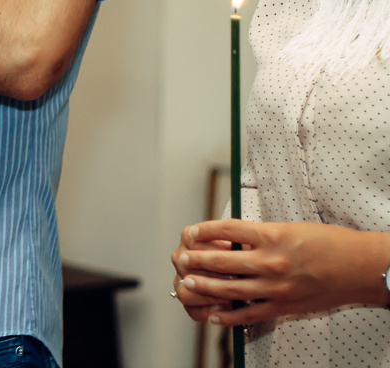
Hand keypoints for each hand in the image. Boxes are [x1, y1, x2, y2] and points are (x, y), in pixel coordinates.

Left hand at [171, 219, 389, 326]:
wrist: (361, 267)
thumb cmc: (330, 242)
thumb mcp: (291, 227)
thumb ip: (262, 234)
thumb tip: (235, 237)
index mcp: (272, 235)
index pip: (226, 230)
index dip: (204, 230)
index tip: (192, 231)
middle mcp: (271, 261)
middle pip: (222, 261)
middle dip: (197, 260)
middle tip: (182, 259)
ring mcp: (276, 286)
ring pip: (230, 289)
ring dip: (205, 286)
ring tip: (188, 283)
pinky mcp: (284, 306)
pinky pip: (250, 313)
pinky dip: (229, 316)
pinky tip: (213, 314)